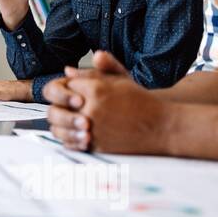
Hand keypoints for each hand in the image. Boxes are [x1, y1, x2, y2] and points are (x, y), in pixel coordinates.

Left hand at [43, 66, 170, 154]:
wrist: (160, 126)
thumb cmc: (140, 101)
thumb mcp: (119, 79)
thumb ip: (92, 72)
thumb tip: (68, 71)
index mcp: (96, 90)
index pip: (65, 85)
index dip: (67, 88)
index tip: (74, 91)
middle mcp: (91, 109)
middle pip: (57, 107)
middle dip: (60, 107)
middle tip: (68, 107)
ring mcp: (92, 129)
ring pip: (59, 127)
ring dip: (61, 124)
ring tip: (71, 120)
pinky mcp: (95, 145)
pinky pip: (70, 142)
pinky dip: (69, 138)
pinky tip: (77, 133)